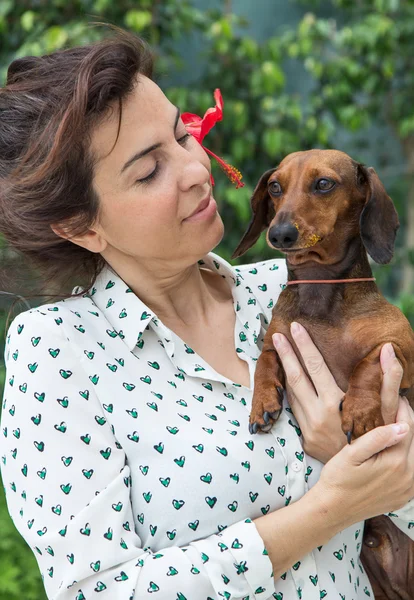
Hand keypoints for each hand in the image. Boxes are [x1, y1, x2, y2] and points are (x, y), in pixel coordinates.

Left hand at [272, 322, 402, 462]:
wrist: (364, 476)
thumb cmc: (379, 438)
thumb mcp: (385, 409)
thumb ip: (387, 378)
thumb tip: (387, 350)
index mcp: (336, 403)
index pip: (315, 367)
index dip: (305, 345)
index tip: (295, 327)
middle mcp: (318, 414)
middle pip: (296, 376)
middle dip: (286, 353)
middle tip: (276, 334)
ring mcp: (308, 427)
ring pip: (291, 393)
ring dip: (283, 371)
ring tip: (277, 351)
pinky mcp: (305, 438)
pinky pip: (293, 410)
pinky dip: (288, 392)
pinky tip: (285, 379)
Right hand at [314, 397, 413, 528]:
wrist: (333, 510)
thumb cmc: (338, 479)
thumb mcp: (352, 454)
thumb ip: (377, 438)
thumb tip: (402, 426)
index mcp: (396, 463)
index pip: (408, 427)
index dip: (403, 409)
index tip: (396, 397)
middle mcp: (408, 477)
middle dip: (407, 422)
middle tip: (396, 407)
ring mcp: (408, 489)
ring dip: (408, 440)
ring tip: (395, 426)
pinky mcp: (404, 496)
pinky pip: (413, 471)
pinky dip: (407, 457)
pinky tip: (395, 449)